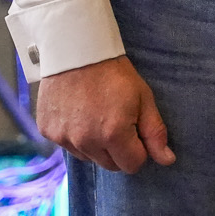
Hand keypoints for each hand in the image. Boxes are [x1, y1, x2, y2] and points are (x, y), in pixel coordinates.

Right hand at [33, 54, 174, 172]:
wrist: (76, 50)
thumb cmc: (114, 73)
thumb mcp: (143, 98)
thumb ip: (154, 132)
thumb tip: (167, 160)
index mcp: (114, 134)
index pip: (132, 165)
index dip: (138, 149)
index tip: (135, 130)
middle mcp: (86, 141)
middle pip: (110, 165)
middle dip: (118, 150)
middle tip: (116, 121)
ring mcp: (64, 138)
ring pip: (88, 157)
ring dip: (95, 145)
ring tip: (96, 115)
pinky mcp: (47, 131)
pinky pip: (67, 146)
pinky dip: (74, 136)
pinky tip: (78, 113)